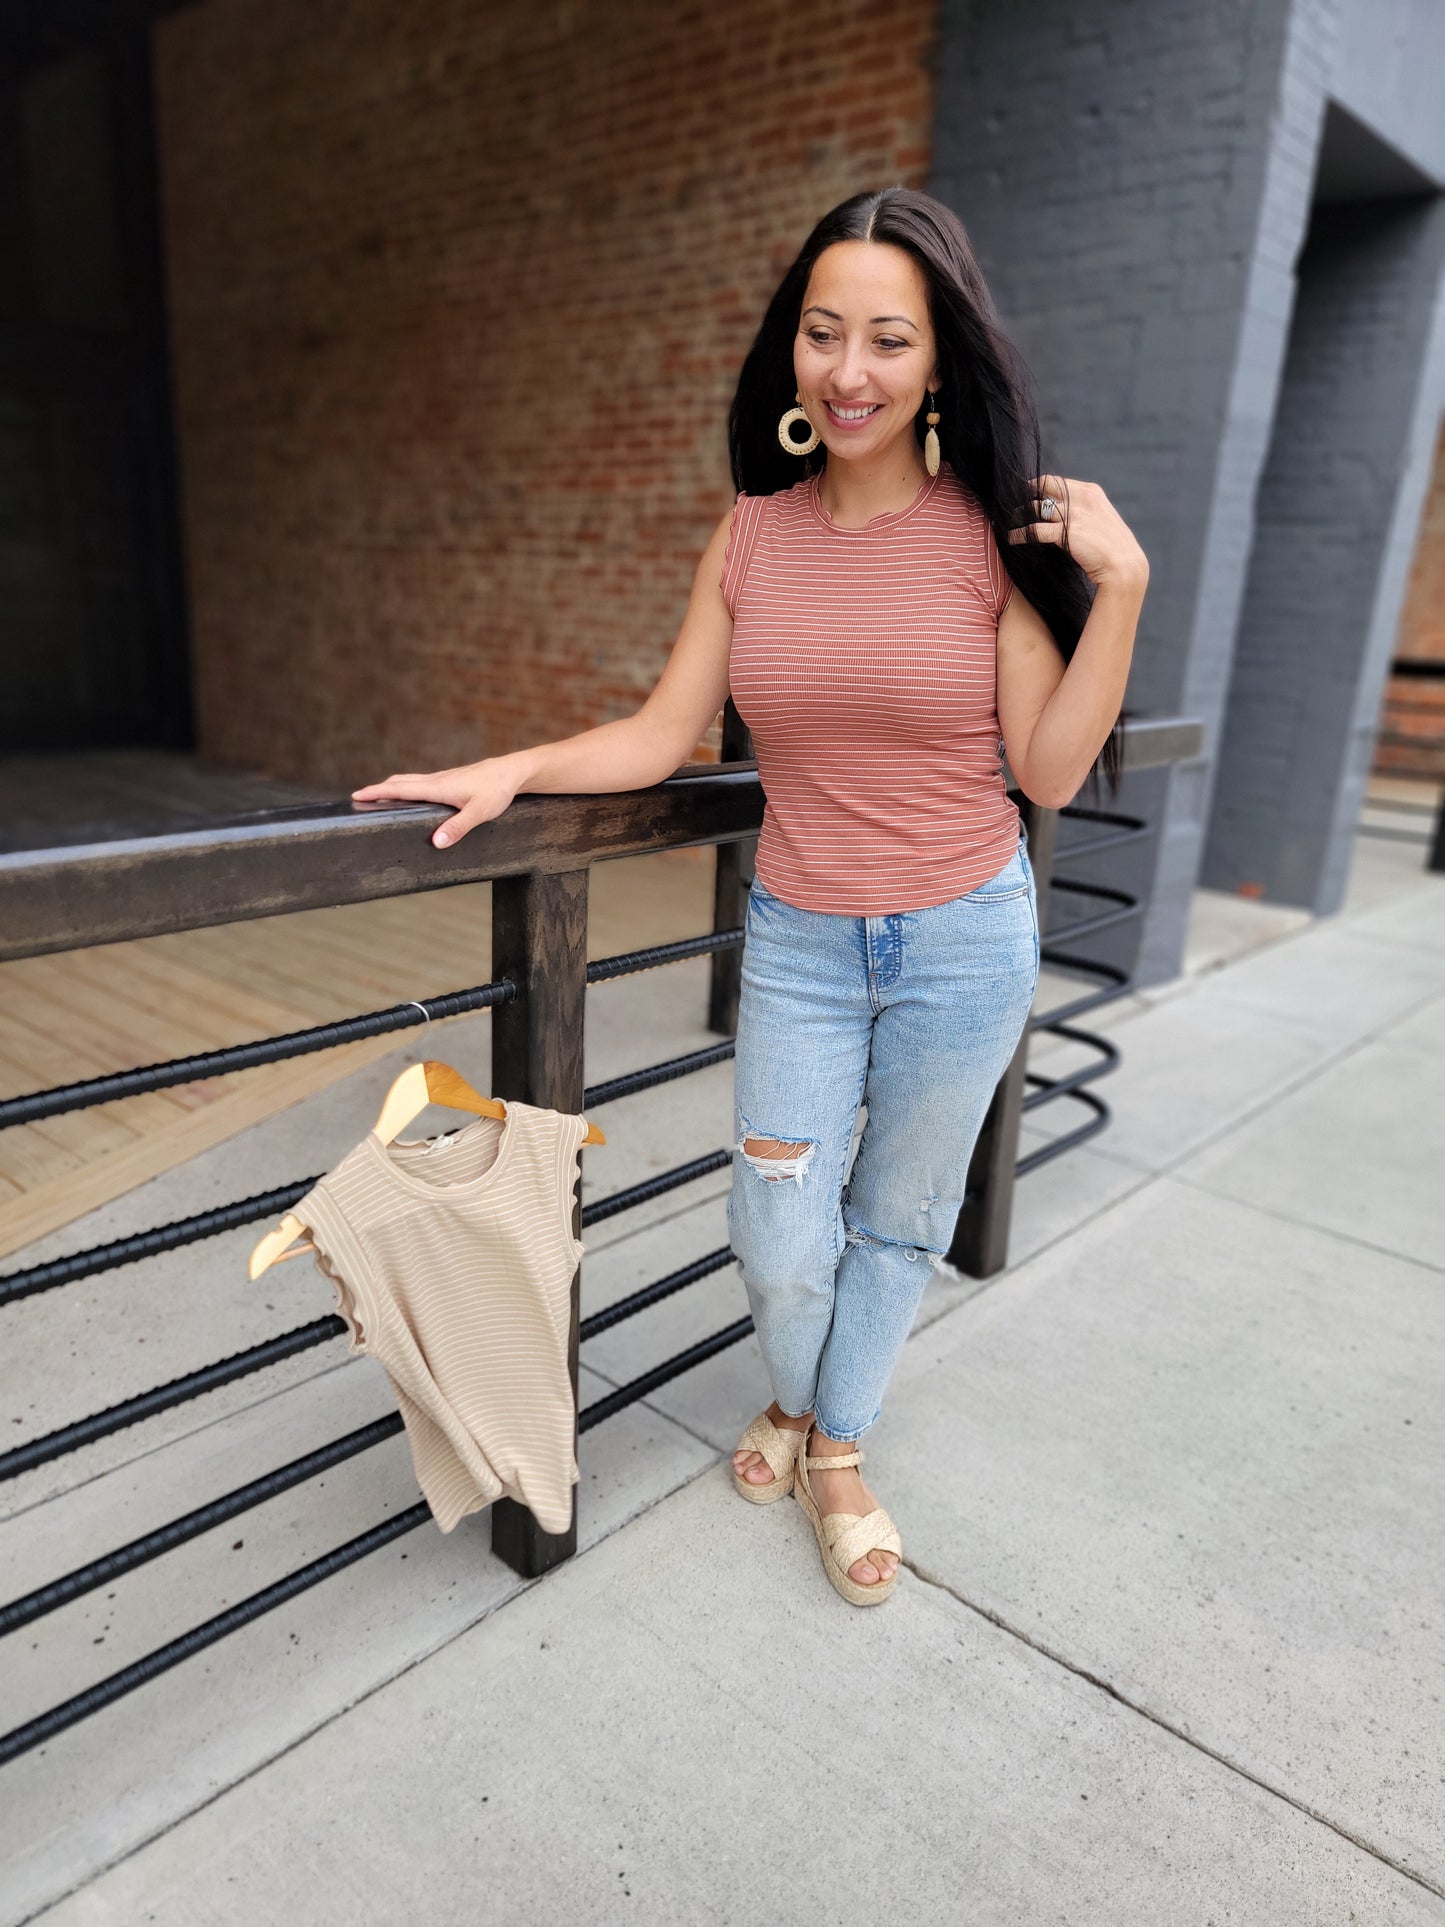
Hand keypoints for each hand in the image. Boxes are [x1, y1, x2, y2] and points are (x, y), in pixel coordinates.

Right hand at [349, 757, 521, 847]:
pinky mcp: (451, 779)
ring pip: (410, 780)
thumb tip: (436, 843)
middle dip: (378, 790)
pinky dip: (406, 786)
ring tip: (378, 796)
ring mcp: (443, 778)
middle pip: (400, 782)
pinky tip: (410, 794)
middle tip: (359, 798)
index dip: (377, 792)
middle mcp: (437, 780)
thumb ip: (458, 827)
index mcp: (438, 787)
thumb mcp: (480, 812)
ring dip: (392, 787)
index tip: (356, 795)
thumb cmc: (497, 791)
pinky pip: (421, 782)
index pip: (400, 789)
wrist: (512, 772)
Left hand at [1006, 475, 1147, 589]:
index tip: (1025, 493)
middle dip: (1024, 493)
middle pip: (1043, 487)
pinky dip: (1020, 534)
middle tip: (1010, 501)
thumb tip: (1061, 514)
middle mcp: (1081, 498)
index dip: (1038, 486)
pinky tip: (1011, 538)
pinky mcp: (1065, 532)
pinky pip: (1034, 530)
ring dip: (1019, 514)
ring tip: (1007, 520)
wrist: (1124, 566)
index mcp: (1091, 492)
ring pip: (1036, 507)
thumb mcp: (1101, 520)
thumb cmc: (1112, 548)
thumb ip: (1084, 512)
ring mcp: (1073, 514)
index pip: (1056, 481)